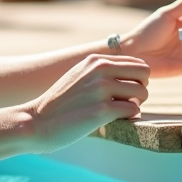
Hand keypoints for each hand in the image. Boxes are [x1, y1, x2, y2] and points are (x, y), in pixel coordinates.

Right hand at [28, 54, 149, 152]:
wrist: (36, 122)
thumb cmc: (60, 104)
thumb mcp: (78, 76)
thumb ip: (101, 71)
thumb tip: (131, 74)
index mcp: (95, 60)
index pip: (137, 62)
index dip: (137, 79)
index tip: (125, 91)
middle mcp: (100, 70)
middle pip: (145, 74)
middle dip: (140, 89)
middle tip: (126, 102)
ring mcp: (101, 89)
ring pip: (142, 93)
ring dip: (135, 105)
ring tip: (118, 112)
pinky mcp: (102, 110)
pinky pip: (133, 110)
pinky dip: (129, 118)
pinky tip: (114, 121)